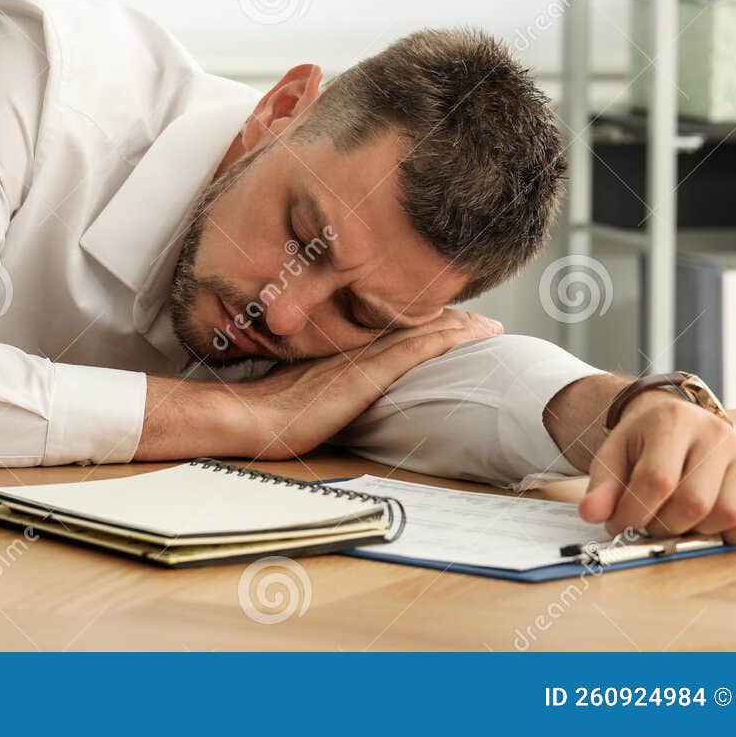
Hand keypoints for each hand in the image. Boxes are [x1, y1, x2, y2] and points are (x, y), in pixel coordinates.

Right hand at [226, 308, 503, 458]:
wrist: (246, 416)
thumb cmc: (262, 414)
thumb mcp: (297, 392)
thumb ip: (319, 385)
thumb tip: (329, 394)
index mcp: (341, 353)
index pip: (391, 331)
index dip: (423, 323)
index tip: (452, 320)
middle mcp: (355, 350)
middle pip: (411, 327)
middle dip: (450, 321)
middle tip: (484, 320)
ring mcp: (361, 360)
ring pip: (418, 333)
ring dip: (457, 327)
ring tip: (489, 325)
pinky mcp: (365, 375)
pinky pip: (412, 350)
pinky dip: (443, 339)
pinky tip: (468, 335)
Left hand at [578, 392, 735, 543]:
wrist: (675, 425)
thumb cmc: (643, 445)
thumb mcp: (613, 458)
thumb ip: (602, 487)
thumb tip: (590, 514)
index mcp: (672, 419)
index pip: (657, 480)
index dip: (635, 514)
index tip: (620, 526)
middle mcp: (716, 431)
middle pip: (694, 501)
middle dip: (663, 526)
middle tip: (649, 524)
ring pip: (727, 514)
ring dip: (696, 532)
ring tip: (676, 520)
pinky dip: (733, 535)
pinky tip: (708, 524)